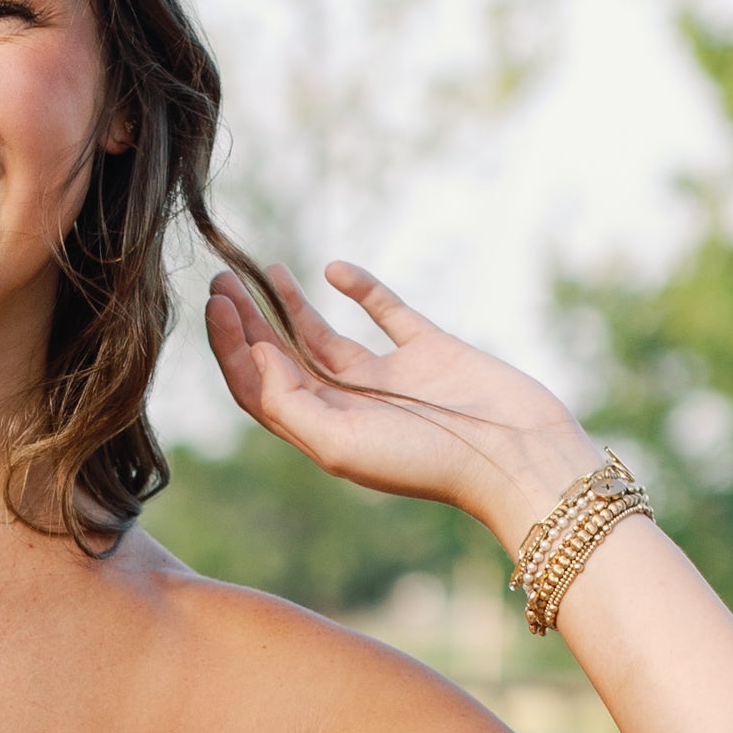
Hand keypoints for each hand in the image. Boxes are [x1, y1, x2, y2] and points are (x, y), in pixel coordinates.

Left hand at [207, 259, 606, 557]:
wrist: (515, 457)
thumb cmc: (426, 463)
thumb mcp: (340, 443)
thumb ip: (288, 403)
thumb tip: (255, 352)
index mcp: (323, 432)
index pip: (258, 387)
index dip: (231, 348)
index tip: (217, 303)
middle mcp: (350, 405)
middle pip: (282, 358)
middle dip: (249, 320)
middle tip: (221, 278)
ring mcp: (390, 377)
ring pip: (324, 336)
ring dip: (291, 304)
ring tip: (262, 269)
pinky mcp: (430, 351)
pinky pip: (387, 313)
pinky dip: (362, 289)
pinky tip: (334, 271)